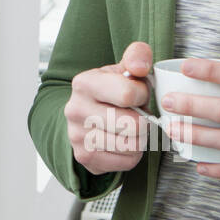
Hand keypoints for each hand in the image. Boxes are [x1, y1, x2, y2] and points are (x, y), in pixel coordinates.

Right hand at [66, 42, 154, 175]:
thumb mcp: (122, 70)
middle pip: (132, 125)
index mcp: (84, 83)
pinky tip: (124, 142)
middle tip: (138, 115)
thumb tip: (140, 65)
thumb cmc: (110, 91)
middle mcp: (76, 110)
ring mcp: (77, 136)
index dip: (143, 95)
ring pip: (131, 146)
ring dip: (140, 139)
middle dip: (144, 121)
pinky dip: (132, 154)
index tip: (138, 94)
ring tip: (131, 129)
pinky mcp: (85, 157)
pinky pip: (126, 162)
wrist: (85, 115)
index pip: (128, 94)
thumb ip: (137, 57)